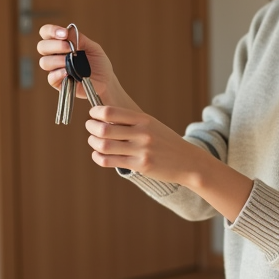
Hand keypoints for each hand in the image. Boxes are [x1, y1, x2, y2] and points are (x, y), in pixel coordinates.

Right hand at [35, 24, 135, 108]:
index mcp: (61, 43)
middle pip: (42, 47)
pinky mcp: (58, 83)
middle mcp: (55, 55)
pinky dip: (58, 73)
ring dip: (56, 59)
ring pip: (44, 62)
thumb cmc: (98, 63)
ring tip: (70, 60)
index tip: (64, 33)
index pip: (46, 33)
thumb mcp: (93, 47)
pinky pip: (51, 77)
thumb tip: (68, 32)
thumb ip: (80, 39)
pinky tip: (68, 72)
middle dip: (55, 45)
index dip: (51, 31)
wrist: (106, 81)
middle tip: (69, 47)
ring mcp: (55, 69)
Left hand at [85, 106, 208, 184]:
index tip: (93, 114)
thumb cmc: (166, 142)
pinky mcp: (140, 166)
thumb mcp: (152, 125)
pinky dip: (98, 157)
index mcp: (144, 119)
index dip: (96, 112)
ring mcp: (141, 150)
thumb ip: (131, 121)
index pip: (111, 112)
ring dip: (93, 143)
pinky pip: (110, 161)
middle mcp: (142, 133)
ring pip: (104, 146)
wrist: (188, 161)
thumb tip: (103, 118)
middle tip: (90, 127)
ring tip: (94, 142)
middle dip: (91, 127)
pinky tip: (99, 155)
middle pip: (104, 129)